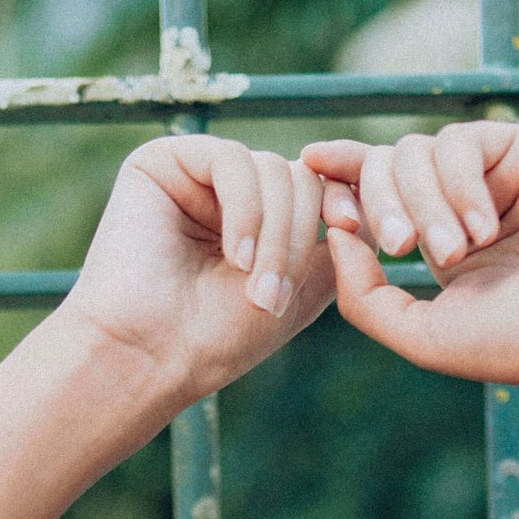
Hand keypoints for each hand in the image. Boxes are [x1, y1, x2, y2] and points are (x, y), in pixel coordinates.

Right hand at [62, 136, 334, 405]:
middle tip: (277, 296)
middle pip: (303, 178)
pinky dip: (245, 211)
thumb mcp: (302, 287)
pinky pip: (233, 161)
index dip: (345, 197)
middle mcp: (233, 191)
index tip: (352, 228)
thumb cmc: (219, 339)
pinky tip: (234, 255)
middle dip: (302, 237)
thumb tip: (366, 190)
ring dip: (276, 235)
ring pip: (275, 169)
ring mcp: (199, 173)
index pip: (321, 185)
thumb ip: (338, 239)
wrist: (151, 357)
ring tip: (256, 289)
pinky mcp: (164, 161)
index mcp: (263, 217)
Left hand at [302, 121, 518, 395]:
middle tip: (401, 247)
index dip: (343, 180)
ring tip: (457, 252)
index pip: (378, 193)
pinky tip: (485, 228)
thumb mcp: (418, 334)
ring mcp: (495, 174)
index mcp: (442, 246)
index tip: (319, 187)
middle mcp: (466, 204)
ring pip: (416, 152)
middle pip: (387, 167)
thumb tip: (332, 230)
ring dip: (424, 203)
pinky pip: (459, 141)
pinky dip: (459, 185)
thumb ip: (361, 294)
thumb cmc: (516, 340)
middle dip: (380, 203)